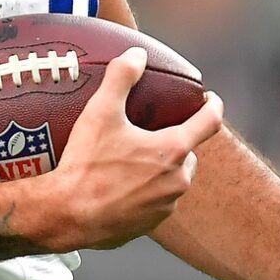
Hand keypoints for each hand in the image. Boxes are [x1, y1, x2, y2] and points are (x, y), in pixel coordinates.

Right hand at [34, 48, 224, 250]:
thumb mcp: (100, 112)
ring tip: (133, 160)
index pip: (209, 122)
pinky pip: (154, 203)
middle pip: (187, 153)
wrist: (66, 215)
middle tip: (151, 133)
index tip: (210, 100)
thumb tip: (137, 54)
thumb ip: (121, 77)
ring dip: (160, 169)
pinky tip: (120, 186)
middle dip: (176, 142)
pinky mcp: (149, 226)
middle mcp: (177, 181)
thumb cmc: (85, 164)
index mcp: (174, 150)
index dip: (213, 106)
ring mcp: (165, 207)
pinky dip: (145, 192)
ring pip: (172, 180)